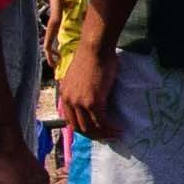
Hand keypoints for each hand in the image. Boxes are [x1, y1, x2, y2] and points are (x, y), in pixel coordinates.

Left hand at [60, 22, 120, 139]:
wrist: (95, 48)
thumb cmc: (92, 56)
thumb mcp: (81, 76)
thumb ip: (82, 89)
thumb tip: (93, 97)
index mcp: (64, 95)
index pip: (70, 120)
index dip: (83, 128)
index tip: (96, 130)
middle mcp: (69, 101)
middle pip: (79, 127)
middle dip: (94, 135)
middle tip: (107, 136)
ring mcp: (80, 102)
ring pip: (90, 127)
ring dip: (103, 134)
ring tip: (115, 134)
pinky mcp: (92, 102)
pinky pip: (101, 122)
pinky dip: (110, 128)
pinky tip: (119, 128)